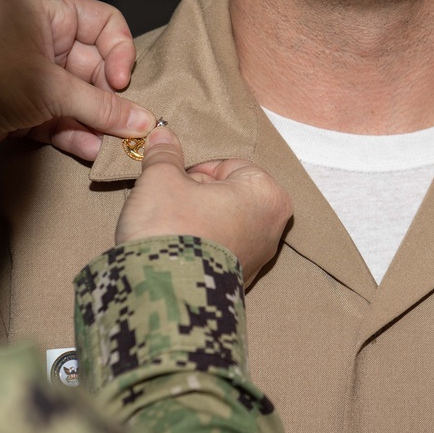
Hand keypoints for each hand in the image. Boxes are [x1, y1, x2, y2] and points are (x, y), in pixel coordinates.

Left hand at [0, 0, 153, 160]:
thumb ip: (101, 106)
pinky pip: (65, 116)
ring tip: (114, 145)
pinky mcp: (28, 105)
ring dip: (99, 121)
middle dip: (112, 98)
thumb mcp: (51, 90)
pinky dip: (78, 133)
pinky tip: (92, 151)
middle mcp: (44, 38)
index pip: (106, 23)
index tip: (122, 84)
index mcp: (48, 13)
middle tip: (126, 125)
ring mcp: (36, 73)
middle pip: (98, 65)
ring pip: (83, 95)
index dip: (121, 53)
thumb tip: (145, 122)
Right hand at [116, 127, 292, 284]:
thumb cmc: (171, 229)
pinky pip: (218, 250)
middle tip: (169, 201)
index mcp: (267, 195)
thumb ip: (165, 155)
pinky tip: (176, 250)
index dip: (196, 169)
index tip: (174, 178)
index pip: (229, 165)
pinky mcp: (239, 281)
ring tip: (170, 227)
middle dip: (198, 194)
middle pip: (229, 193)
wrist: (164, 295)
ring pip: (223, 222)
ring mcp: (258, 259)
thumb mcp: (161, 179)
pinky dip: (199, 246)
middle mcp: (272, 228)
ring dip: (197, 219)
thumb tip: (163, 137)